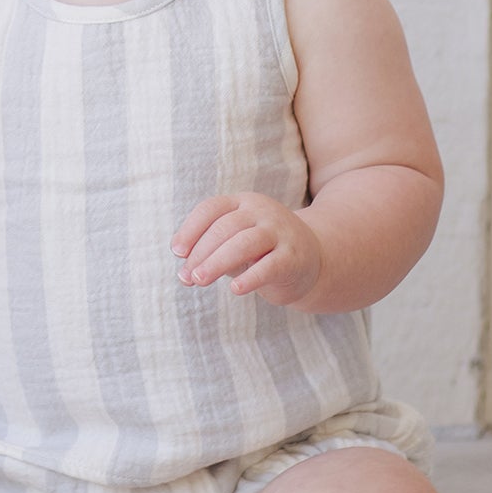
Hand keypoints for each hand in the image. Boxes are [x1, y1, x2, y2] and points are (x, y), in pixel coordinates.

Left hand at [172, 192, 324, 306]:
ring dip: (217, 262)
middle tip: (186, 277)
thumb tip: (185, 274)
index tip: (177, 253)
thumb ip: (210, 253)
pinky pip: (269, 266)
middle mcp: (262, 211)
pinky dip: (250, 277)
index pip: (210, 208)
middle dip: (201, 253)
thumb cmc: (261, 252)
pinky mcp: (294, 256)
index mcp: (242, 202)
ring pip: (244, 243)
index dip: (190, 230)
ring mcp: (280, 232)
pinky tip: (235, 289)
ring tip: (199, 280)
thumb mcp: (233, 245)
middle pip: (225, 227)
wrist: (314, 259)